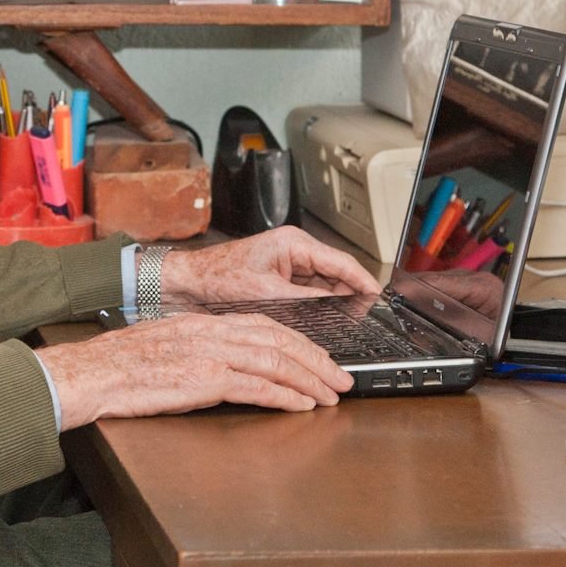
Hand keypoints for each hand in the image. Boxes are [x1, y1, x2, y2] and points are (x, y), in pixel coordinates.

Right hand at [36, 312, 351, 427]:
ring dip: (310, 379)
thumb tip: (225, 365)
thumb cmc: (120, 365)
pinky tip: (302, 405)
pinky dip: (286, 395)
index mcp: (204, 322)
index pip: (264, 324)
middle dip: (316, 359)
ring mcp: (210, 354)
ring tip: (331, 394)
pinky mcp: (205, 379)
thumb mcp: (166, 345)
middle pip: (280, 339)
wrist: (93, 372)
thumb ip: (199, 349)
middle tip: (341, 377)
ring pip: (276, 360)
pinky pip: (257, 386)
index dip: (298, 340)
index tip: (318, 356)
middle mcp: (212, 332)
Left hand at [162, 225, 378, 307]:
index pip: (341, 261)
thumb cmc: (217, 279)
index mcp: (293, 243)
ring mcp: (286, 264)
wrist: (187, 285)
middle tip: (363, 318)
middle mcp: (293, 250)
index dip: (363, 281)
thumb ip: (309, 300)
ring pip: (323, 284)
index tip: (377, 297)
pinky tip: (323, 321)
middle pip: (336, 273)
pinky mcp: (278, 279)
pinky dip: (317, 305)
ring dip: (334, 302)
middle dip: (350, 295)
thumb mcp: (269, 294)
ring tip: (347, 323)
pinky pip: (308, 292)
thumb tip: (339, 307)